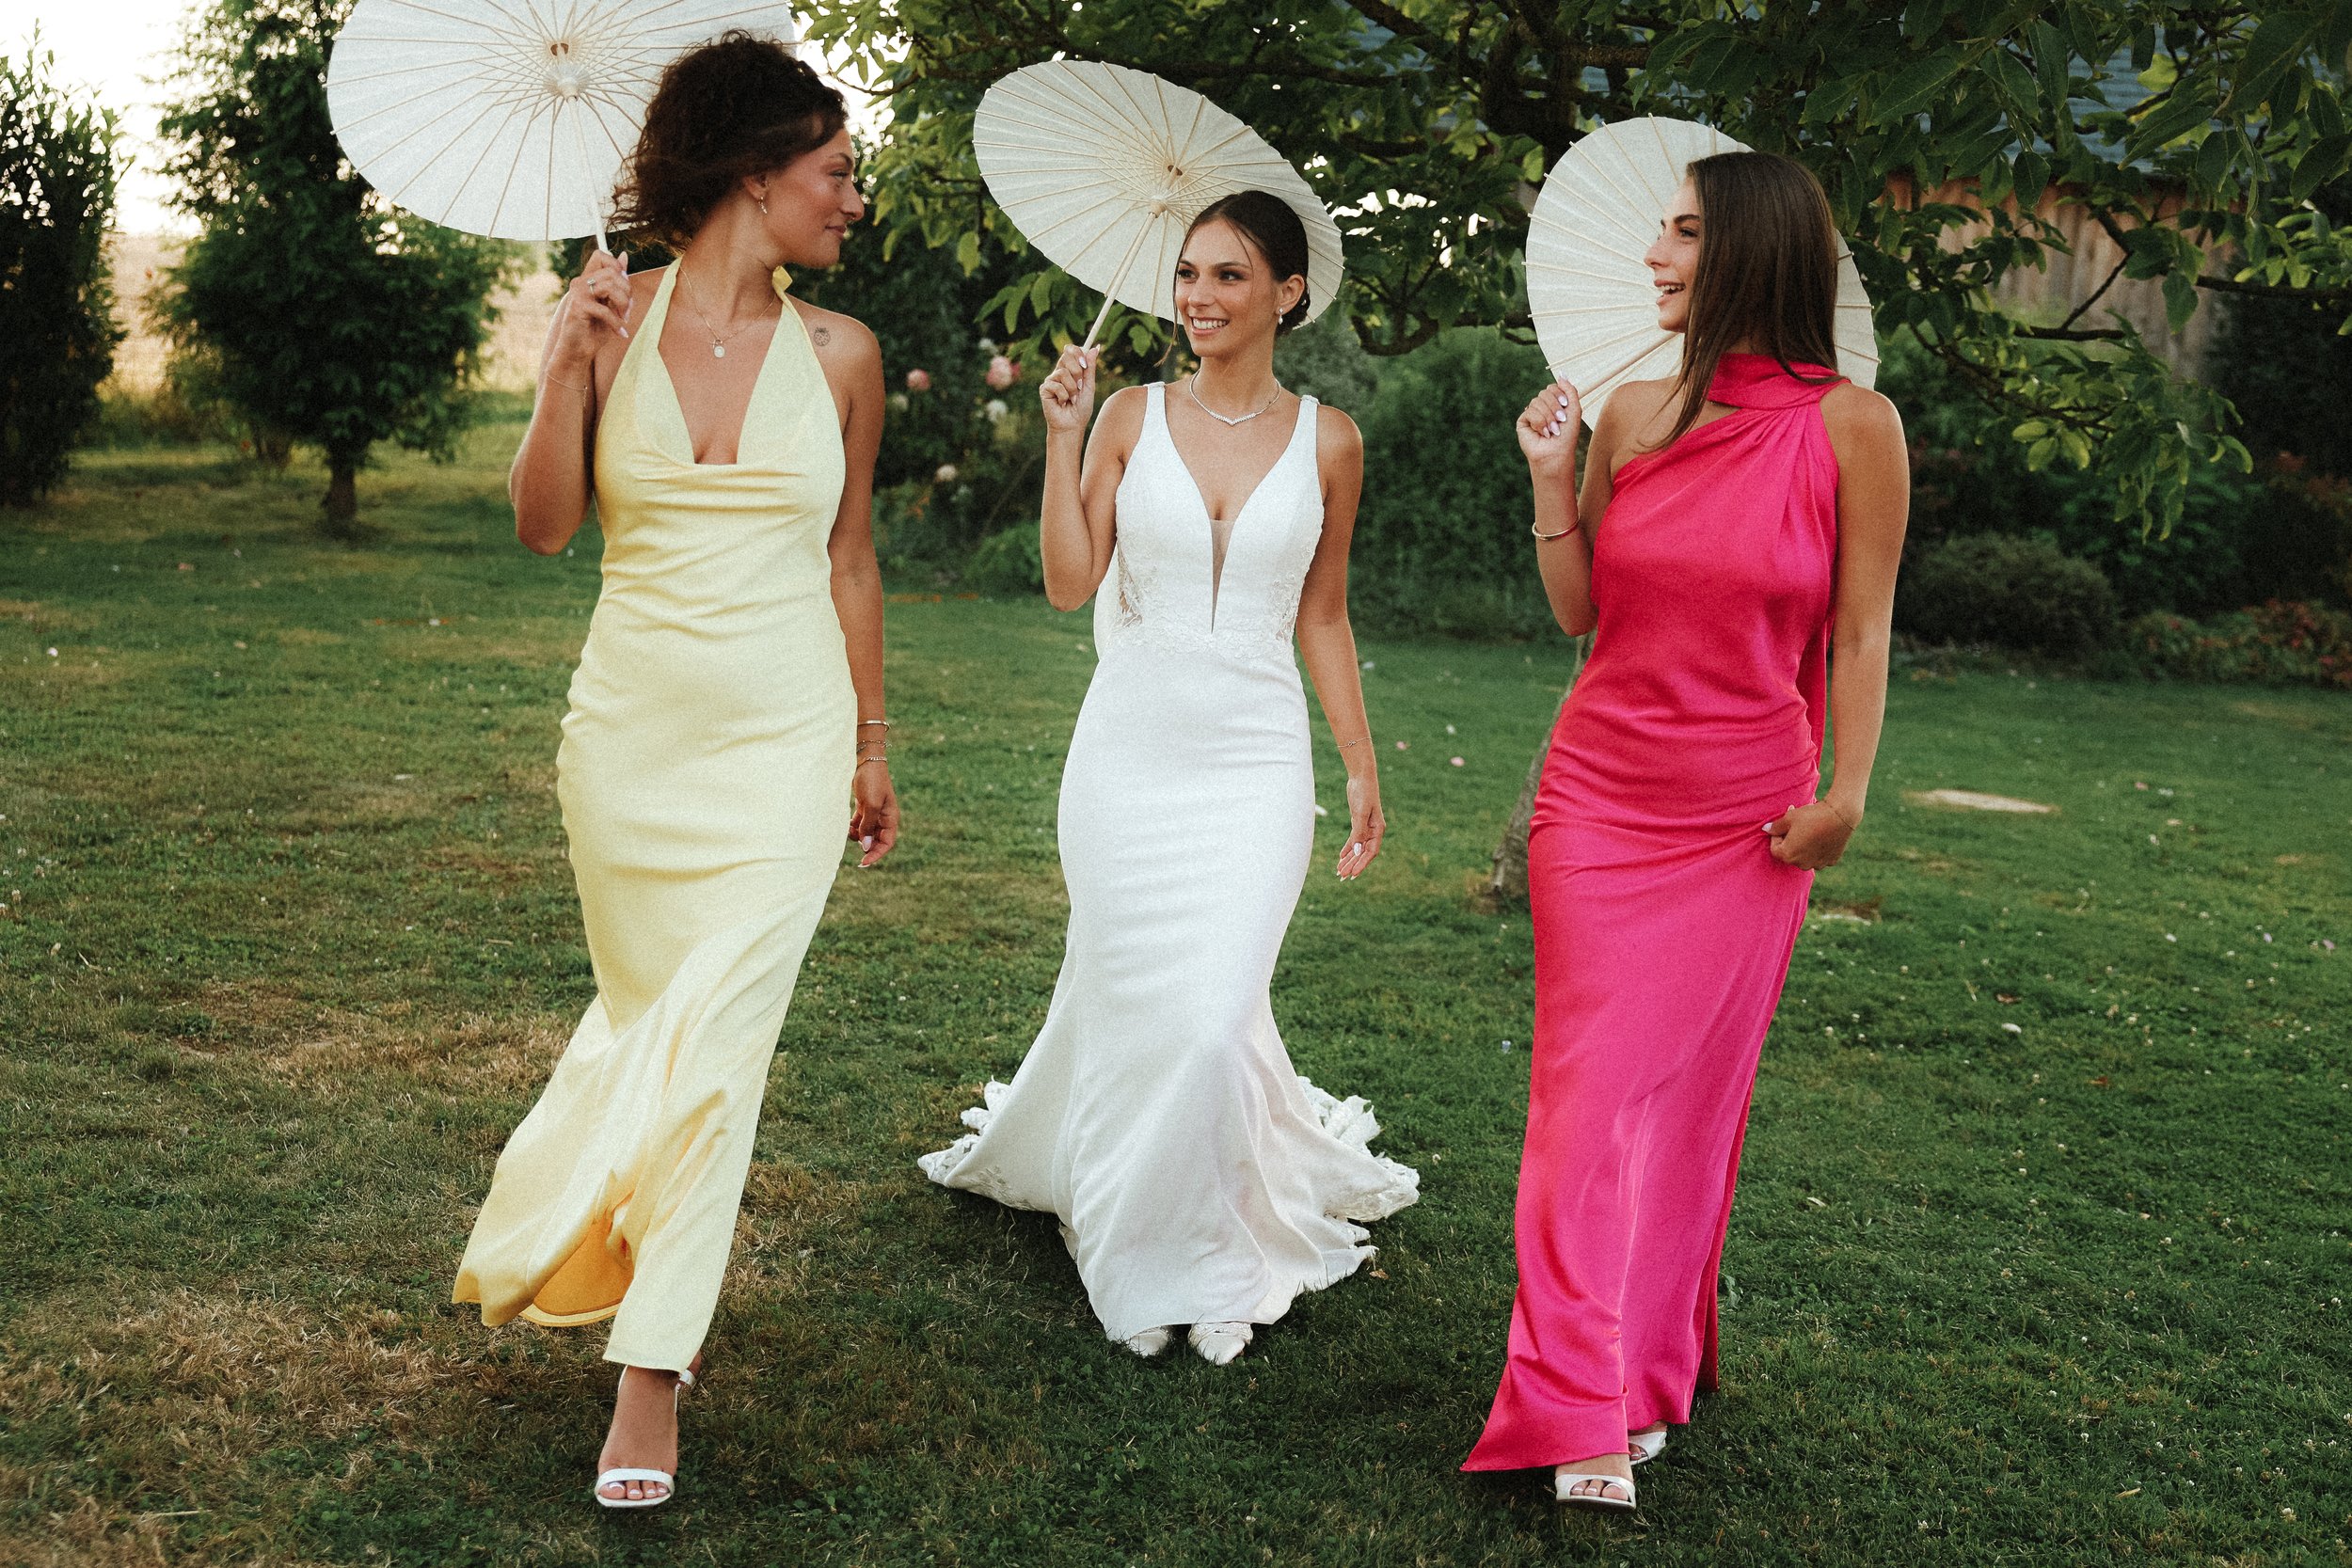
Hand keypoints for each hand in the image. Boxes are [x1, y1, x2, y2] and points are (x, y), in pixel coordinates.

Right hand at [548, 248, 632, 379]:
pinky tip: (620, 333)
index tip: (625, 289)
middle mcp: (580, 282)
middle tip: (627, 310)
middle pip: (612, 271)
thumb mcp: (611, 304)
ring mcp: (578, 293)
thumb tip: (624, 256)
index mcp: (587, 279)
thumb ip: (617, 283)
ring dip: (623, 304)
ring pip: (610, 285)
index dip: (618, 267)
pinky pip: (605, 309)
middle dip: (627, 290)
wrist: (577, 351)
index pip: (601, 255)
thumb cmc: (594, 329)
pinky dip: (616, 322)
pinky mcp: (578, 306)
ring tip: (624, 319)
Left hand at [850, 760, 898, 867]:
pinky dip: (853, 828)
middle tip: (855, 856)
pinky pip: (859, 824)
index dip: (877, 854)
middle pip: (877, 840)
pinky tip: (847, 825)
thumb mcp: (871, 805)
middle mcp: (883, 818)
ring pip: (867, 833)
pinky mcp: (864, 808)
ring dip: (858, 837)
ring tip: (850, 832)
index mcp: (890, 818)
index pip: (887, 843)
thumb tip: (865, 846)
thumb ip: (868, 826)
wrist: (865, 762)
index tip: (864, 862)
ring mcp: (874, 813)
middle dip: (867, 848)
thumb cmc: (872, 782)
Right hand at [1039, 343, 1098, 434]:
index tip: (1085, 364)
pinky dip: (1064, 396)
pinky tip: (1062, 403)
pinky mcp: (1044, 388)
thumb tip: (1096, 347)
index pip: (1071, 350)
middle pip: (1066, 356)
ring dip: (1072, 388)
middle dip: (1077, 372)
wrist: (1072, 425)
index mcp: (1070, 369)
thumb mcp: (1089, 386)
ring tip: (1072, 399)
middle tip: (1080, 387)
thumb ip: (1090, 368)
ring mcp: (1051, 379)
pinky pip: (1056, 385)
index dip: (1078, 353)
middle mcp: (1059, 372)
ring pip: (1063, 372)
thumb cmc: (1081, 408)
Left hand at [1336, 774, 1384, 878]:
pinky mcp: (1358, 822)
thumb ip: (1359, 833)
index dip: (1362, 864)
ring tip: (1339, 871)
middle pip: (1363, 853)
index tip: (1352, 874)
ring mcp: (1366, 827)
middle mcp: (1373, 830)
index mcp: (1378, 829)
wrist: (1361, 778)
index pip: (1370, 852)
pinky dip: (1347, 848)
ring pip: (1357, 848)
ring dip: (1349, 859)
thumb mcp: (1360, 813)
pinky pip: (1353, 839)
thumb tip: (1357, 851)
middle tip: (1341, 877)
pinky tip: (1341, 857)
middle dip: (1353, 865)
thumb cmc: (1364, 793)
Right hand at [1516, 378, 1582, 472]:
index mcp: (1554, 403)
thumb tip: (1561, 373)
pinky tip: (1543, 433)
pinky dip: (1539, 422)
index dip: (1559, 394)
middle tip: (1560, 421)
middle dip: (1554, 407)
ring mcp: (1532, 413)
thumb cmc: (1567, 435)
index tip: (1565, 406)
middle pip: (1544, 392)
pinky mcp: (1523, 421)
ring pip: (1537, 401)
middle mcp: (1542, 407)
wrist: (1557, 453)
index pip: (1552, 387)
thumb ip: (1570, 390)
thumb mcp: (1574, 409)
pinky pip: (1530, 411)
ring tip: (1552, 431)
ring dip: (1548, 417)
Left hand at [1763, 799, 1855, 869]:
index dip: (1776, 837)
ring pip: (1805, 857)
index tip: (1783, 826)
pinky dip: (1818, 849)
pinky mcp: (1831, 861)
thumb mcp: (1789, 818)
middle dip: (1790, 841)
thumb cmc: (1811, 816)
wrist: (1840, 816)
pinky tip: (1821, 836)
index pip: (1775, 849)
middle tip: (1796, 826)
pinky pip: (1819, 857)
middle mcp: (1802, 864)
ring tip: (1809, 830)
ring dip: (1804, 846)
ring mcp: (1818, 864)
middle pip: (1790, 854)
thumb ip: (1775, 827)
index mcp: (1788, 855)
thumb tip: (1765, 829)